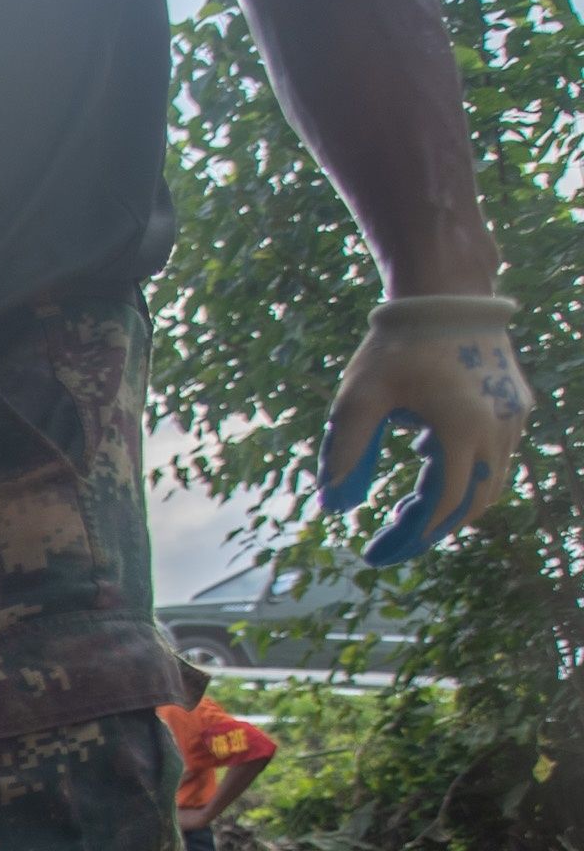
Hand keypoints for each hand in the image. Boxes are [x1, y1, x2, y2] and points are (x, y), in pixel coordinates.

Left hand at [319, 295, 530, 565]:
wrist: (445, 296)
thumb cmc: (396, 347)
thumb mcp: (357, 399)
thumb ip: (344, 453)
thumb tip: (334, 507)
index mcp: (460, 431)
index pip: (443, 507)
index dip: (409, 538)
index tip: (375, 554)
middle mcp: (497, 429)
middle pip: (472, 504)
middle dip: (430, 529)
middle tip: (388, 537)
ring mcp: (513, 418)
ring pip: (490, 484)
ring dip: (450, 503)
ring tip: (403, 507)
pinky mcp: (517, 406)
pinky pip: (496, 457)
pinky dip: (465, 474)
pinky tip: (426, 463)